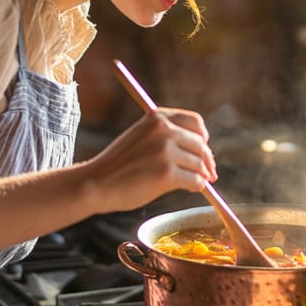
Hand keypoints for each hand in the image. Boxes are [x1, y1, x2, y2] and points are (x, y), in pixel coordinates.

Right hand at [85, 108, 216, 212]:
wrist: (96, 183)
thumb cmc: (118, 165)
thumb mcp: (141, 137)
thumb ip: (165, 137)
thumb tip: (201, 151)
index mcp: (157, 117)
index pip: (195, 122)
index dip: (202, 138)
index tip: (203, 150)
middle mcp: (164, 130)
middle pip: (201, 145)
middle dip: (206, 161)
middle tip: (210, 174)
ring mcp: (166, 151)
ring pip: (199, 164)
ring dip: (201, 176)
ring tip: (195, 183)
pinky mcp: (167, 174)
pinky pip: (196, 180)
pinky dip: (197, 186)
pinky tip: (190, 188)